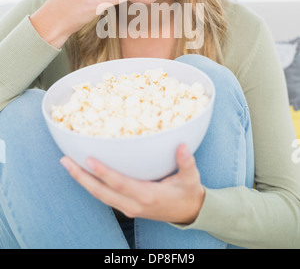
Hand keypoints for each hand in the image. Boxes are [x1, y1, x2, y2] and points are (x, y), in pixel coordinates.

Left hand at [60, 144, 204, 224]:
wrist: (189, 213)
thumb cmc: (188, 193)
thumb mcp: (191, 178)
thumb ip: (186, 162)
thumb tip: (182, 146)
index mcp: (147, 195)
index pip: (120, 183)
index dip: (103, 172)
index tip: (88, 159)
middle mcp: (133, 204)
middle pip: (101, 192)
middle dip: (81, 177)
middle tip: (65, 160)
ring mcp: (128, 207)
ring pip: (99, 195)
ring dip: (82, 180)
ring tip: (68, 164)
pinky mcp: (126, 206)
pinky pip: (104, 196)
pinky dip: (91, 185)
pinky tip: (83, 173)